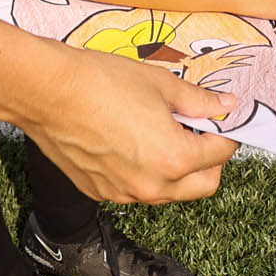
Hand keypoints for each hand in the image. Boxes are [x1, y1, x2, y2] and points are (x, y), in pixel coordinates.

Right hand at [21, 47, 239, 203]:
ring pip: (169, 192)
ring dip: (178, 171)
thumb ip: (198, 100)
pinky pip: (136, 190)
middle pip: (203, 185)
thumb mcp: (161, 84)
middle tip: (202, 131)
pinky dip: (146, 173)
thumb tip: (224, 105)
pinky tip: (133, 142)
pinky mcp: (99, 192)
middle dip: (210, 161)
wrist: (47, 92)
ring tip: (166, 134)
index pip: (220, 153)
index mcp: (174, 158)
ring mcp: (123, 193)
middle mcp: (152, 186)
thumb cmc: (102, 82)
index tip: (226, 120)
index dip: (228, 133)